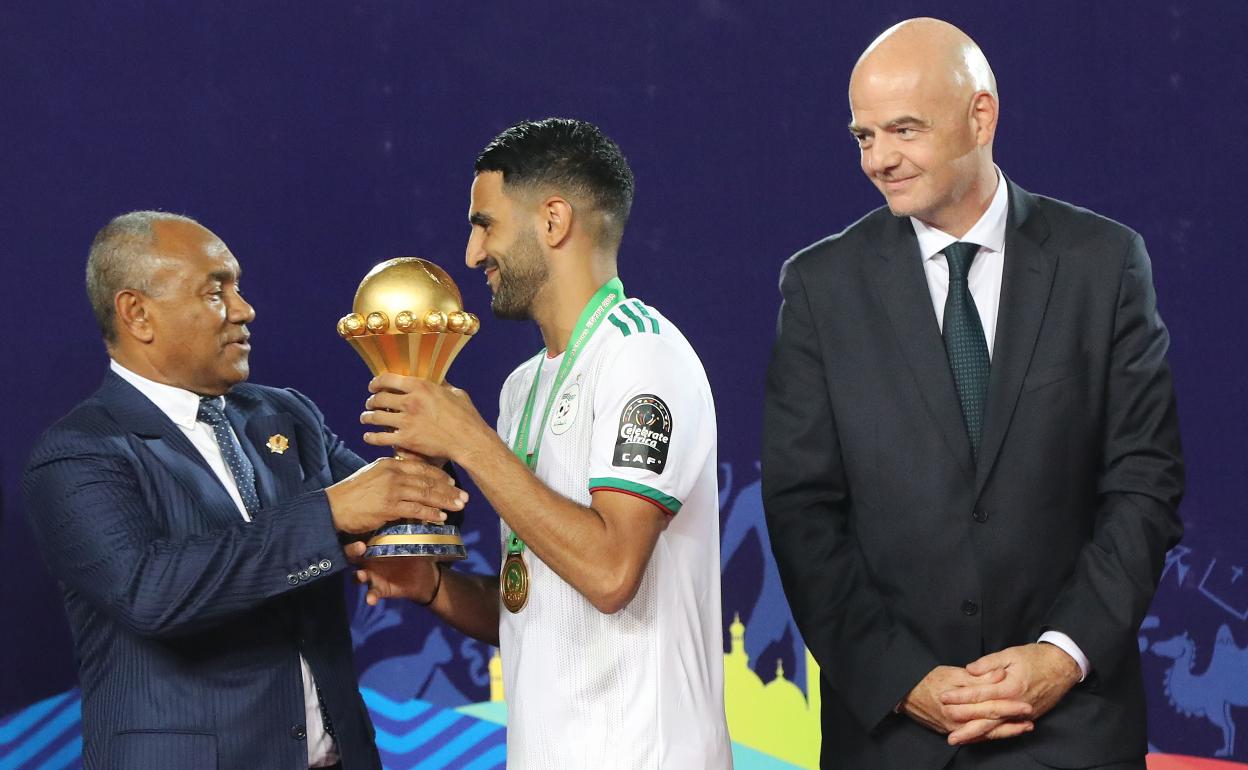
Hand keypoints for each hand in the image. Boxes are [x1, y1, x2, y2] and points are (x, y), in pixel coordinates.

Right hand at [325, 456, 466, 533]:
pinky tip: (441, 517)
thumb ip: (392, 474)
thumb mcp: (373, 475)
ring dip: (445, 501)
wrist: (333, 507)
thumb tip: (411, 479)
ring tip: (458, 506)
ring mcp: (391, 489)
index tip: (453, 482)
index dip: (440, 475)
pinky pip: (415, 510)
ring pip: (425, 494)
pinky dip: (430, 514)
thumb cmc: (353, 494)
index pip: (422, 466)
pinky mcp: (388, 506)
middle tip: (464, 497)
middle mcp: (393, 473)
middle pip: (428, 480)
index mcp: (390, 463)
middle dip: (449, 489)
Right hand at [345, 541, 440, 605]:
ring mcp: (373, 576)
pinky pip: (372, 594)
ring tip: (361, 575)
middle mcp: (370, 561)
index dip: (358, 536)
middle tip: (359, 549)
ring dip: (358, 576)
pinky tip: (371, 599)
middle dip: (351, 552)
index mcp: (375, 547)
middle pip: (353, 557)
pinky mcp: (380, 590)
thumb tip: (409, 517)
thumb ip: (405, 533)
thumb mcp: (411, 543)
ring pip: (359, 576)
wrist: (425, 577)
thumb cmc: (415, 555)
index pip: (361, 540)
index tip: (361, 533)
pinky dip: (370, 597)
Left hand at [361, 374, 490, 463]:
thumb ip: (441, 385)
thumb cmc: (466, 417)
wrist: (469, 441)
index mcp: (421, 386)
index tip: (373, 386)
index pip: (388, 379)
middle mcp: (411, 401)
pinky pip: (380, 438)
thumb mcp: (455, 393)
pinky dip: (371, 437)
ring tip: (365, 419)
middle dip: (371, 401)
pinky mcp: (406, 440)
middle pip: (379, 398)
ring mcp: (407, 421)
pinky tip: (368, 436)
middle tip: (370, 404)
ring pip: (376, 417)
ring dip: (367, 417)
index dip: (376, 382)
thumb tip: (437, 378)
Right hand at [902, 665, 1032, 742]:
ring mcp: (955, 729)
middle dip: (1012, 722)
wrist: (904, 694)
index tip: (1026, 705)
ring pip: (985, 732)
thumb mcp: (953, 673)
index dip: (1010, 706)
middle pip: (991, 722)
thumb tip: (1000, 675)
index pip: (990, 706)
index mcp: (960, 703)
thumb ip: (978, 677)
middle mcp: (958, 720)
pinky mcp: (951, 732)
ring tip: (1024, 728)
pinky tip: (1003, 732)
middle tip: (1031, 719)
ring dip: (1006, 731)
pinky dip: (991, 735)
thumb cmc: (928, 680)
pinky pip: (975, 736)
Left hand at [940, 642, 1081, 743]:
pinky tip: (980, 737)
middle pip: (986, 717)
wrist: (1062, 667)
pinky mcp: (1028, 717)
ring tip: (960, 739)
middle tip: (948, 733)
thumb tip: (969, 670)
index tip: (944, 698)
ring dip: (977, 735)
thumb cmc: (1035, 658)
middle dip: (965, 725)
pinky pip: (1007, 728)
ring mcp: (1023, 713)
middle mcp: (1016, 703)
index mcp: (1009, 686)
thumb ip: (989, 663)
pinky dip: (992, 734)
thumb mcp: (1011, 654)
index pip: (980, 694)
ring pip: (996, 727)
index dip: (960, 697)